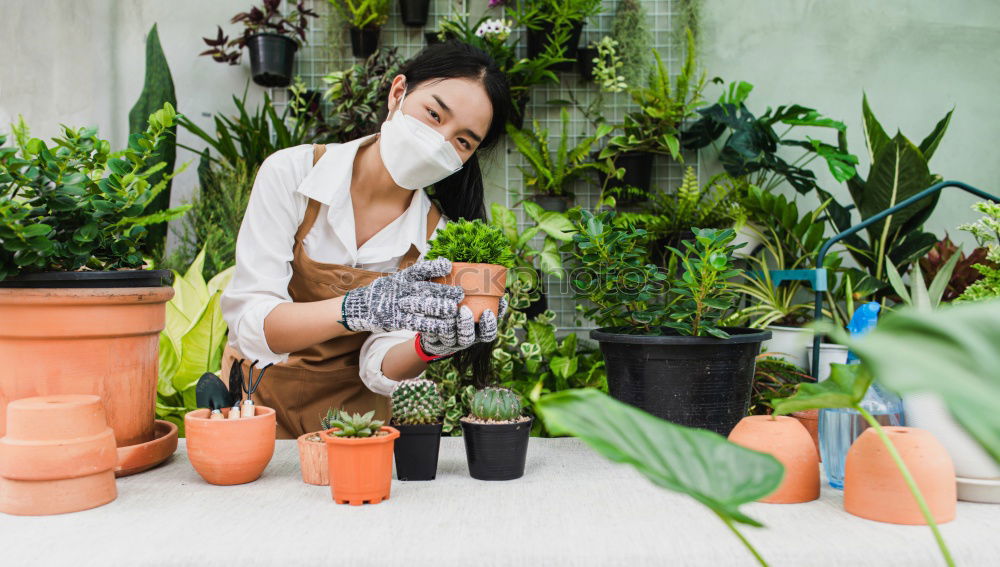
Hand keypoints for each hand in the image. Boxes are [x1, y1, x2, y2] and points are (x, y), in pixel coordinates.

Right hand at [340, 258, 463, 333]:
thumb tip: (443, 266)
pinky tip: (445, 326)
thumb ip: (417, 277)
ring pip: (422, 305)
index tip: (447, 265)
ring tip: (454, 309)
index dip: (433, 267)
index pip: (419, 269)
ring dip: (439, 308)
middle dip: (443, 291)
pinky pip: (417, 322)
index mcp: (403, 277)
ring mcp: (399, 305)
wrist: (361, 306)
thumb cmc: (386, 292)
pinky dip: (432, 325)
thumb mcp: (398, 280)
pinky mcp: (398, 320)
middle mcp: (402, 289)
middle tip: (460, 293)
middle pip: (425, 289)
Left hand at [419, 295, 507, 356]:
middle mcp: (462, 340)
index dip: (488, 326)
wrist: (436, 321)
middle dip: (466, 325)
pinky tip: (432, 310)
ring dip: (448, 323)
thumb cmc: (462, 311)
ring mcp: (446, 341)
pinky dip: (432, 322)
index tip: (487, 312)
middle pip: (466, 338)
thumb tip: (501, 292)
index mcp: (477, 333)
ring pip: (448, 336)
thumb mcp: (477, 306)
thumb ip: (489, 301)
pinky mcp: (431, 337)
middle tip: (464, 309)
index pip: (487, 335)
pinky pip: (431, 332)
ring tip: (447, 308)